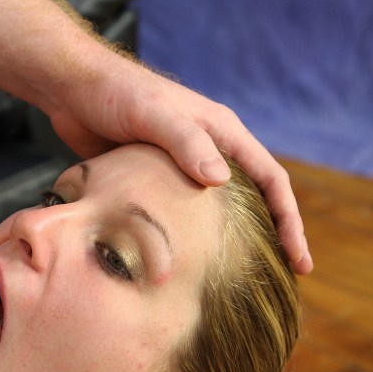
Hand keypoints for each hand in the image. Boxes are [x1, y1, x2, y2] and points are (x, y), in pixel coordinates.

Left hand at [48, 60, 312, 274]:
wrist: (72, 90)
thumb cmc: (115, 94)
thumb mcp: (151, 114)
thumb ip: (184, 142)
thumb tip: (220, 180)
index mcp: (222, 132)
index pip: (271, 180)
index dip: (290, 220)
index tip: (300, 260)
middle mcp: (208, 150)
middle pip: (254, 201)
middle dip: (272, 238)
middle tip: (282, 281)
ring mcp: (182, 167)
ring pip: (219, 212)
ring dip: (234, 243)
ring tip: (240, 281)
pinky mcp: (154, 181)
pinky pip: (184, 215)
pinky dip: (194, 239)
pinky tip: (189, 266)